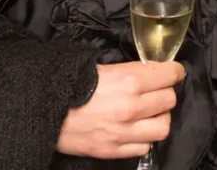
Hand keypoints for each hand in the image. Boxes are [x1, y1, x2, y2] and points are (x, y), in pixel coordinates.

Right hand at [56, 61, 184, 158]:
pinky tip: (135, 130)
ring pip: (163, 126)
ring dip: (159, 117)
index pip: (168, 75)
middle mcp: (131, 107)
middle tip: (157, 90)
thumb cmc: (66, 84)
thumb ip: (125, 70)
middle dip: (165, 92)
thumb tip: (144, 70)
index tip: (173, 71)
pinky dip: (144, 138)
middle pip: (169, 100)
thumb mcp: (97, 66)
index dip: (174, 71)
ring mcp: (124, 132)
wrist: (42, 112)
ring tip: (150, 113)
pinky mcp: (115, 150)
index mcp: (128, 81)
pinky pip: (145, 147)